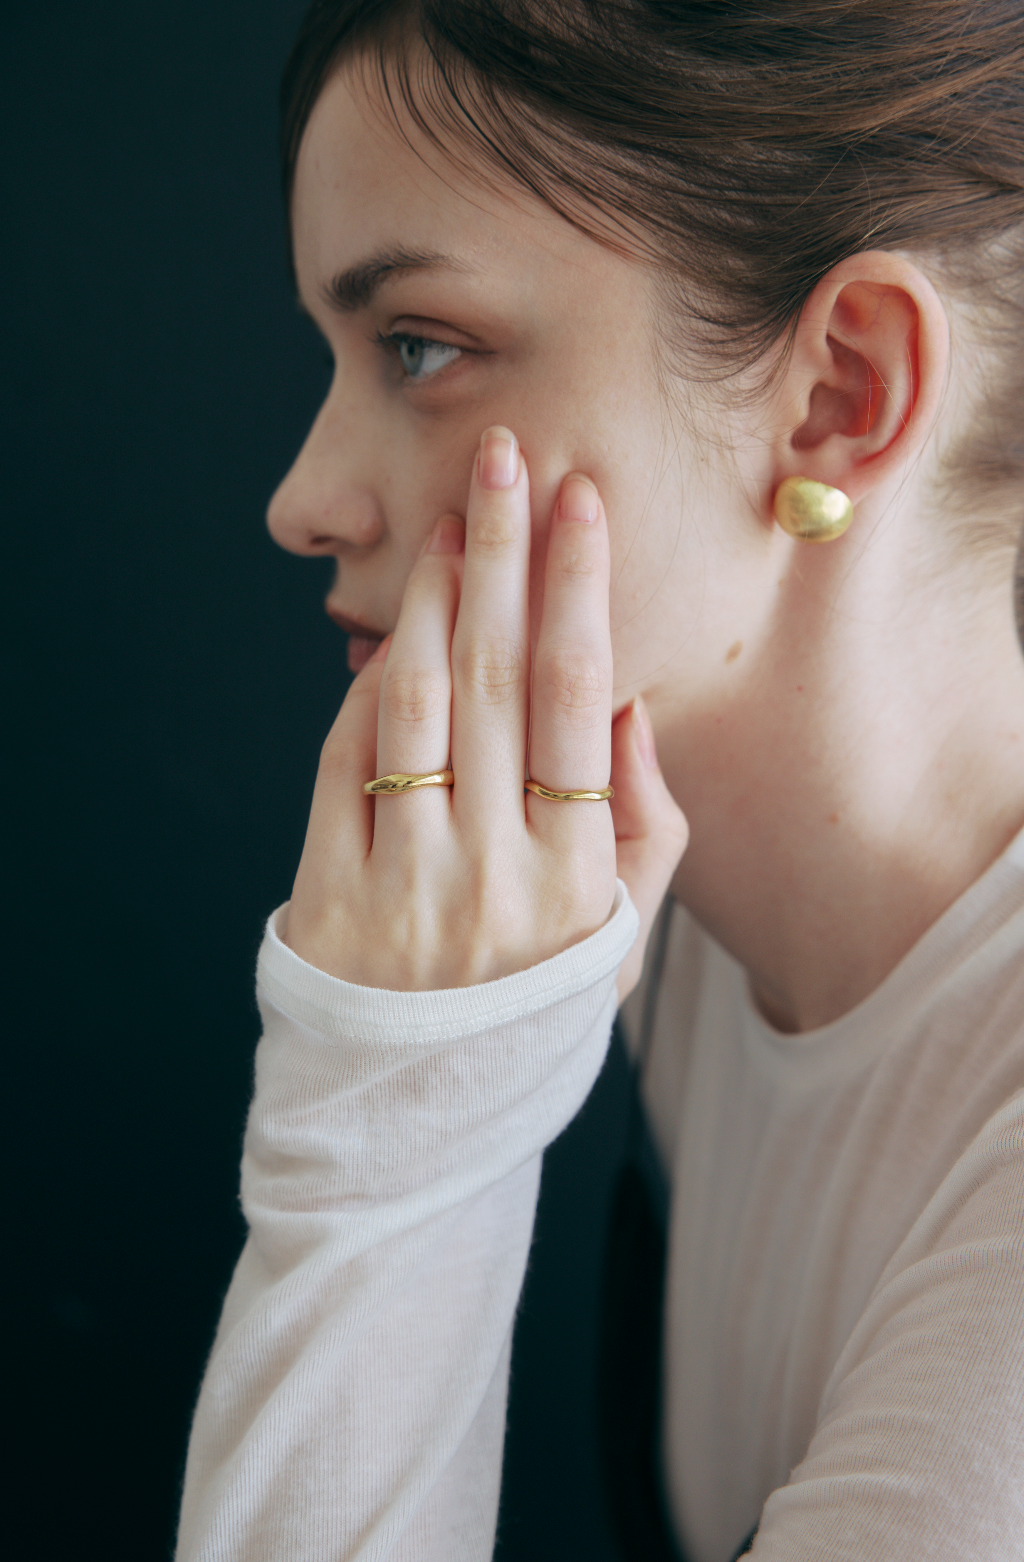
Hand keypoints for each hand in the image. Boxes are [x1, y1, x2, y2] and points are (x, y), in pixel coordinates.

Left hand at [283, 426, 686, 993]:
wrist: (414, 1114)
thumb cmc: (534, 1011)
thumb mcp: (623, 939)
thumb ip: (647, 826)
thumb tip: (631, 703)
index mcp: (578, 877)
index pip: (582, 699)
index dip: (579, 589)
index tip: (580, 501)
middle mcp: (492, 873)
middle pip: (499, 677)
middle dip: (504, 553)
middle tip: (505, 456)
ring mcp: (402, 883)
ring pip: (415, 705)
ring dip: (430, 600)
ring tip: (449, 527)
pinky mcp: (325, 895)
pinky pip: (342, 764)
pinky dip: (365, 687)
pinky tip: (389, 633)